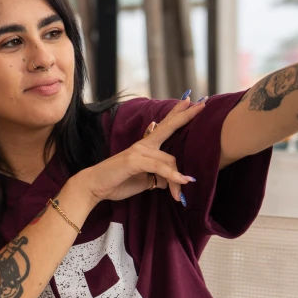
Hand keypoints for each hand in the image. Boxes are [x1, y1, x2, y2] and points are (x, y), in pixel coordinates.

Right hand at [75, 97, 204, 205]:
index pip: (164, 127)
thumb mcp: (145, 181)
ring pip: (169, 160)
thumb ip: (160, 177)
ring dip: (177, 179)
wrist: (95, 186)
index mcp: (146, 147)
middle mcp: (143, 145)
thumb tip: (175, 181)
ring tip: (179, 195)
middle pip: (168, 127)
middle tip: (201, 104)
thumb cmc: (118, 182)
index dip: (178, 115)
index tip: (190, 102)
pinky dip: (173, 176)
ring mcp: (138, 151)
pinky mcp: (135, 160)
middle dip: (185, 115)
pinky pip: (160, 166)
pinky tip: (182, 182)